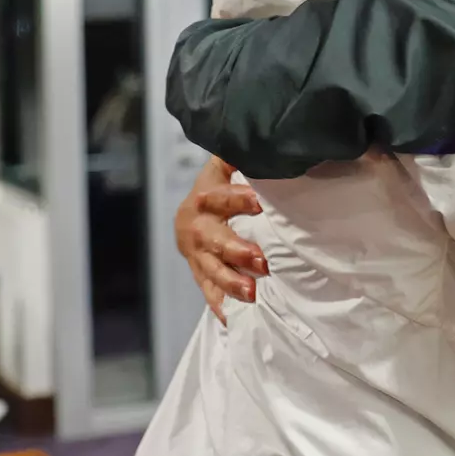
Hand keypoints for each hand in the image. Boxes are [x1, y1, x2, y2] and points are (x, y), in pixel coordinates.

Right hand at [175, 156, 268, 321]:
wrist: (192, 212)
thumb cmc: (221, 186)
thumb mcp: (227, 165)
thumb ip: (239, 155)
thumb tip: (263, 137)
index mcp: (205, 196)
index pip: (219, 196)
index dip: (237, 199)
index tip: (259, 203)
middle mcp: (196, 225)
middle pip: (213, 239)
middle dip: (236, 250)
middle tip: (261, 261)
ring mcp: (195, 252)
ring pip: (209, 269)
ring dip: (230, 281)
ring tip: (252, 292)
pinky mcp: (198, 272)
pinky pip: (207, 290)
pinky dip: (220, 304)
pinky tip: (231, 318)